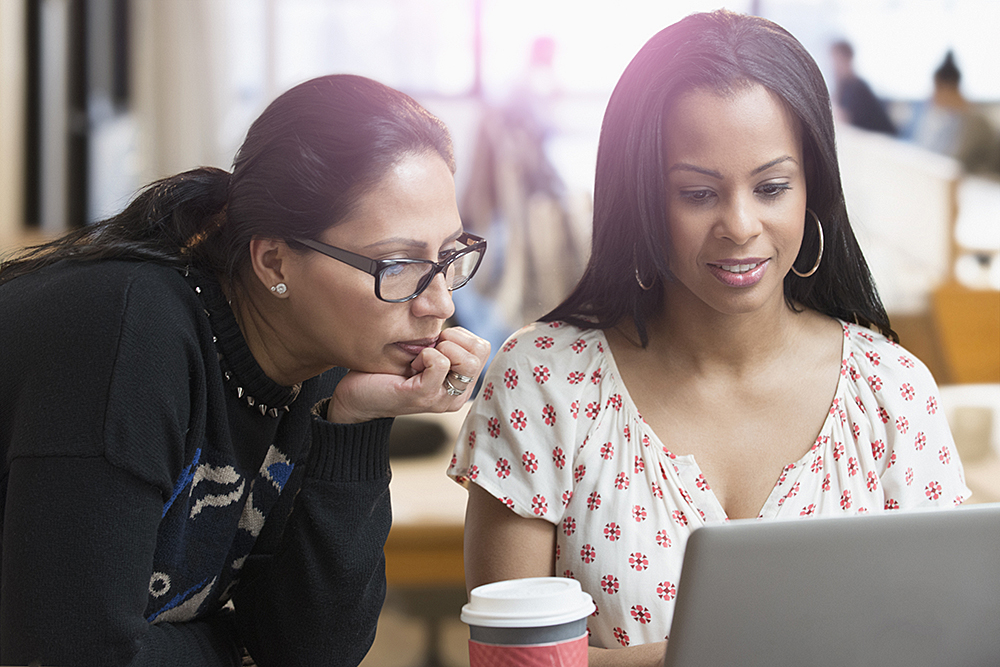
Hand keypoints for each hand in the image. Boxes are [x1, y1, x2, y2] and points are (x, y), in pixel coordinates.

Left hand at [326, 326, 489, 423]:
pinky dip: (425, 355)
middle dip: (454, 340)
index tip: (434, 345)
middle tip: (428, 350)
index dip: (459, 336)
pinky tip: (411, 365)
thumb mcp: (424, 352)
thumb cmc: (388, 370)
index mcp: (463, 384)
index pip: (484, 347)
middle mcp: (459, 394)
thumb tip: (447, 307)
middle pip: (481, 352)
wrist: (357, 397)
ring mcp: (443, 398)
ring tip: (420, 359)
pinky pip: (440, 362)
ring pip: (467, 360)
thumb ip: (444, 342)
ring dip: (441, 348)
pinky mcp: (424, 396)